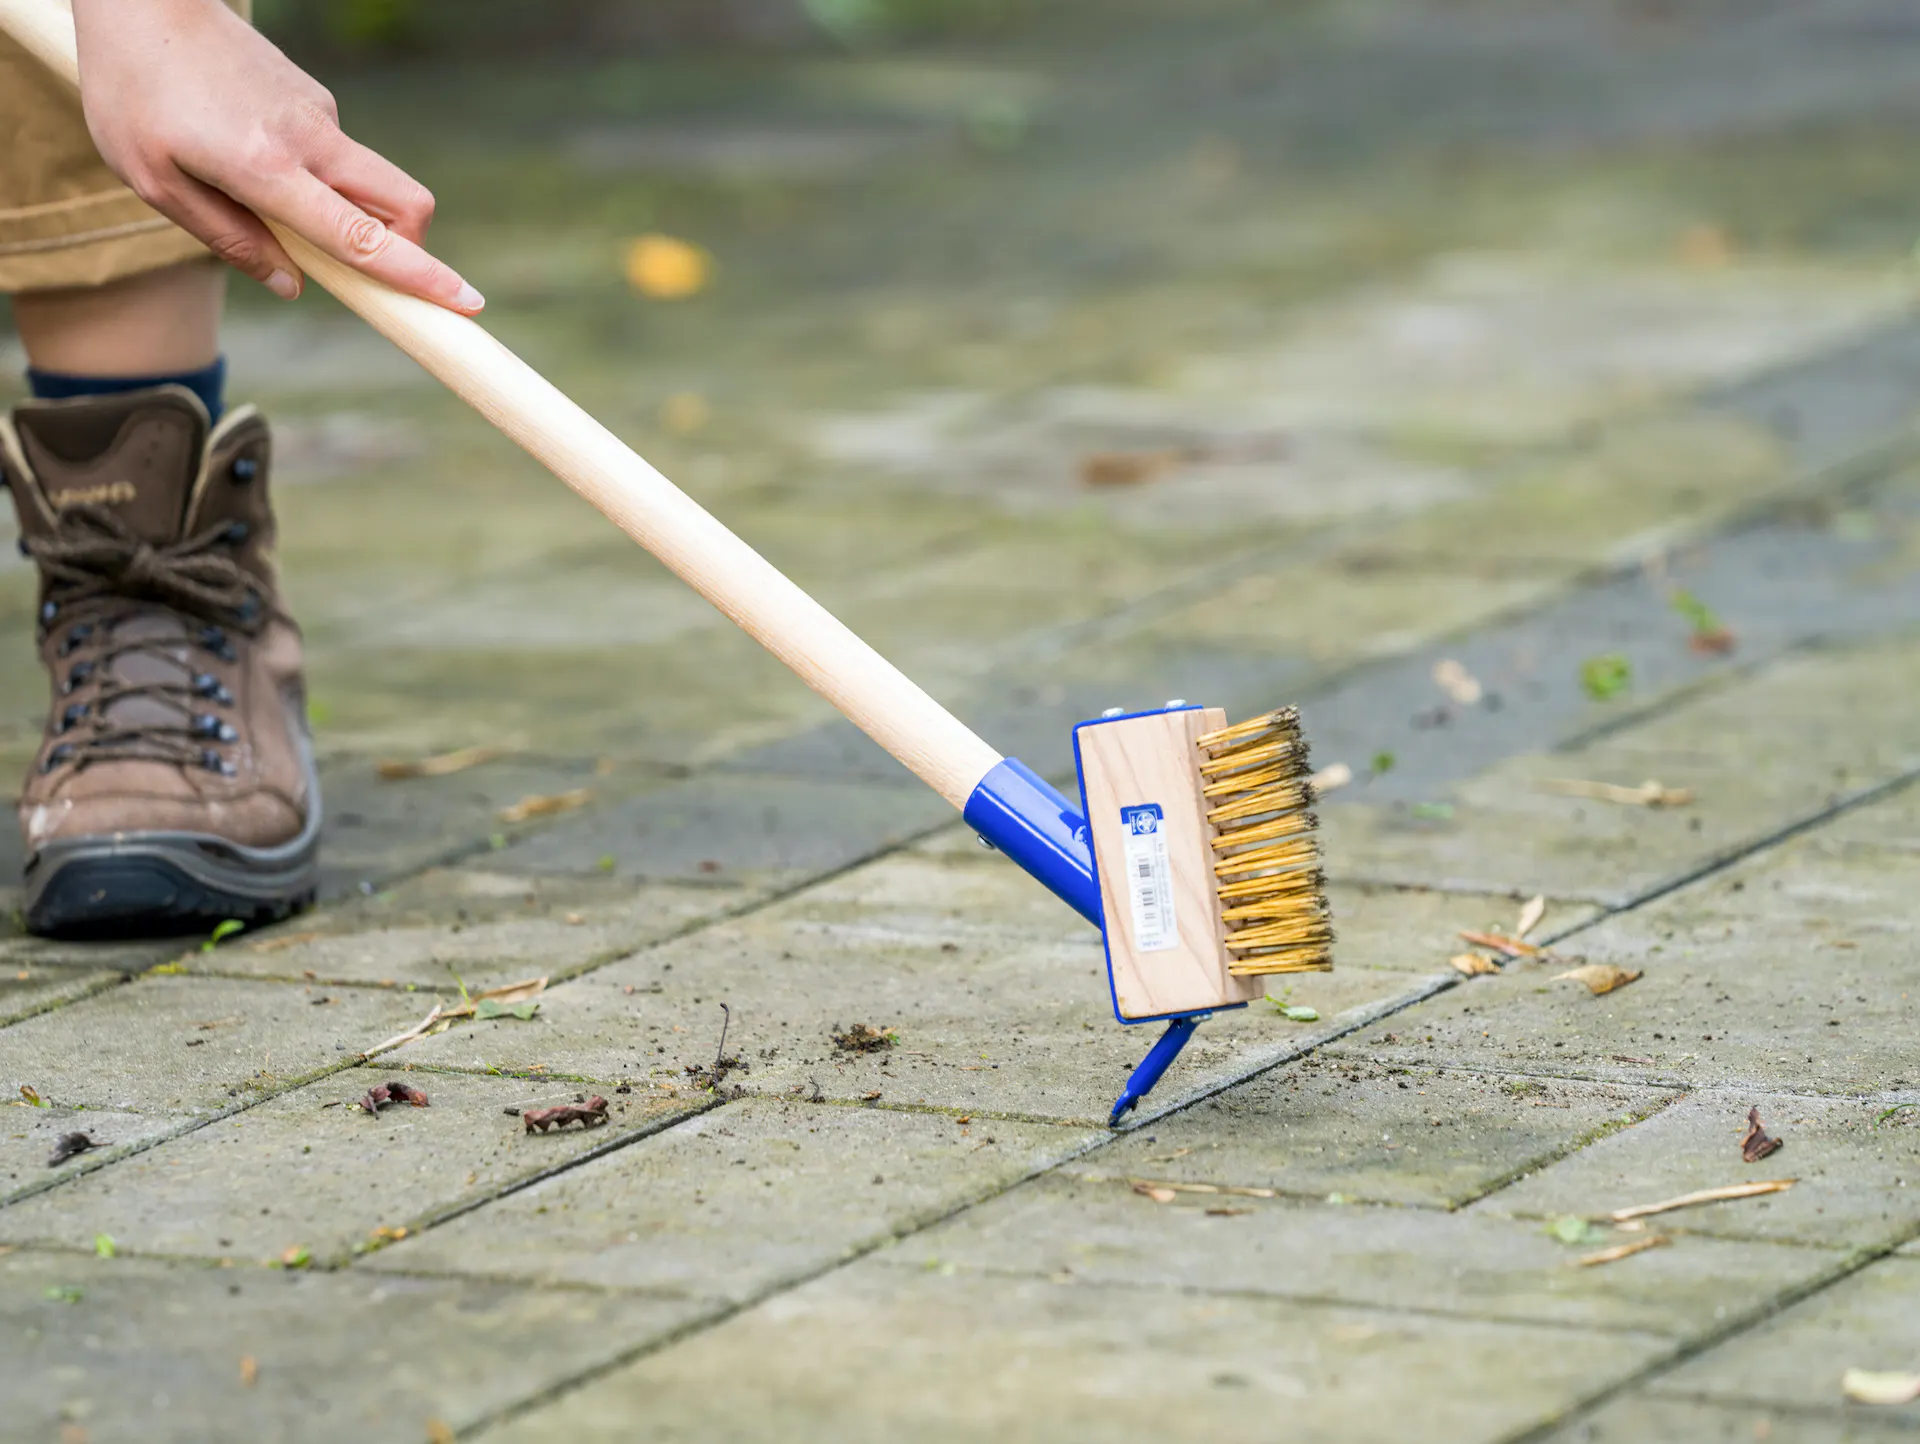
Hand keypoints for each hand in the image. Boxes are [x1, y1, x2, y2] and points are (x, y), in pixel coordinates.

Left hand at [70, 0, 481, 312]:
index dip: (418, 275)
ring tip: (252, 195)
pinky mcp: (314, 98)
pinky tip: (245, 153)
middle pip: (404, 204)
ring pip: (365, 184)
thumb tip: (292, 285)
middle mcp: (309, 140)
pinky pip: (333, 158)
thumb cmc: (132, 88)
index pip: (361, 235)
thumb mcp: (154, 181)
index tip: (467, 302)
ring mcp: (319, 114)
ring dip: (342, 213)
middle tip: (377, 273)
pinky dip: (314, 180)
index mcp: (267, 167)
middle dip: (412, 249)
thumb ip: (227, 239)